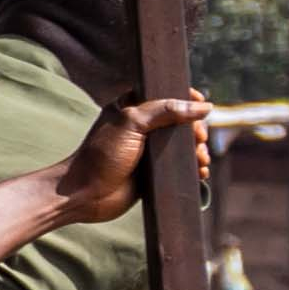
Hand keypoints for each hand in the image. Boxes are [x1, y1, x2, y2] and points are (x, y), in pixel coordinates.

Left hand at [49, 94, 210, 226]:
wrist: (85, 194)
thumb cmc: (101, 155)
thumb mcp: (132, 124)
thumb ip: (166, 111)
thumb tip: (203, 106)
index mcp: (132, 107)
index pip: (166, 95)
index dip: (186, 98)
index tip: (202, 105)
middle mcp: (141, 127)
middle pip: (181, 121)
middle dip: (196, 129)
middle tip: (198, 139)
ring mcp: (148, 150)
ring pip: (184, 145)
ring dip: (198, 150)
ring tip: (201, 159)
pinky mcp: (153, 172)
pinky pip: (180, 166)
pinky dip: (194, 168)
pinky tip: (200, 172)